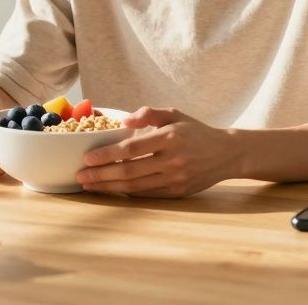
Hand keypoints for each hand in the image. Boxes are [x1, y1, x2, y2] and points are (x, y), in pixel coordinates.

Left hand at [76, 107, 239, 197]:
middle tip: (81, 176)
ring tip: (90, 185)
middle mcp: (173, 160)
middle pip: (130, 171)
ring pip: (136, 187)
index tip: (87, 158)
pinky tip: (111, 190)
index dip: (107, 155)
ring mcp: (175, 179)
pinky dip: (127, 193)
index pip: (132, 149)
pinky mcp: (177, 192)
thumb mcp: (175, 114)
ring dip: (109, 188)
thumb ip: (149, 113)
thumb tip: (124, 121)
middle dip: (102, 175)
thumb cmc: (195, 131)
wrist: (227, 153)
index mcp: (170, 138)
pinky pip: (147, 194)